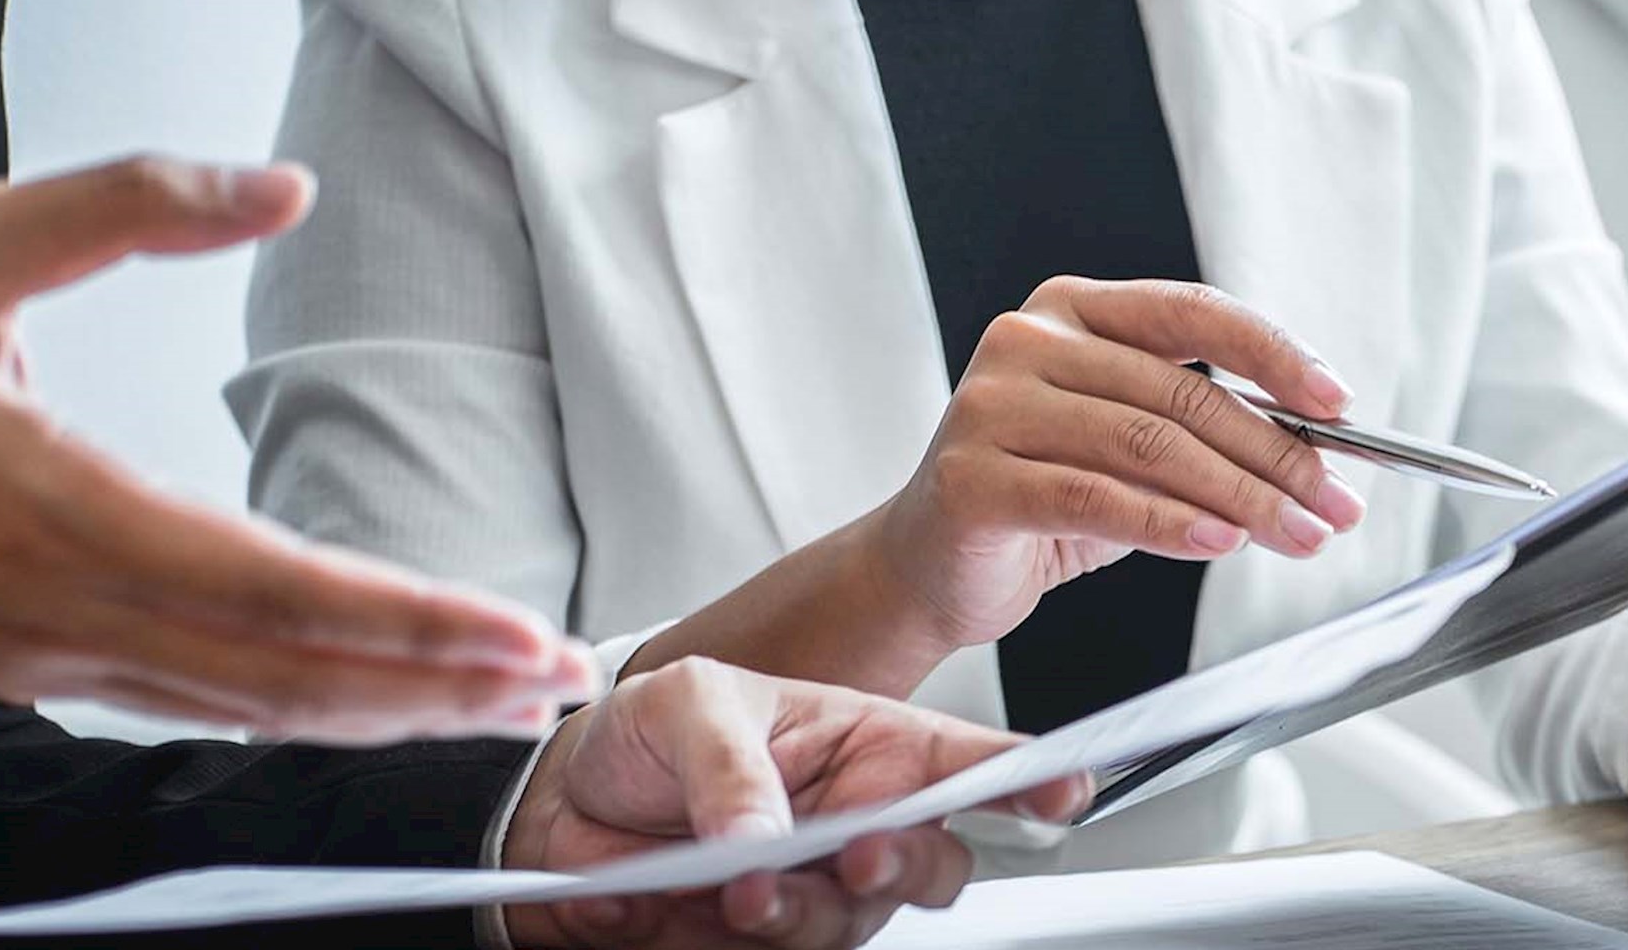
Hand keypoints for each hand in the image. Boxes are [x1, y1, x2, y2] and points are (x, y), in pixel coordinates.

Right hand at [0, 156, 597, 742]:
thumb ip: (127, 203)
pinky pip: (199, 705)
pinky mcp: (46, 669)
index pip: (274, 589)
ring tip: (508, 698)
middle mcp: (71, 609)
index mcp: (58, 510)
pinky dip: (304, 712)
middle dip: (440, 687)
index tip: (514, 634)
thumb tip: (283, 188)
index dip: (406, 622)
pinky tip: (378, 702)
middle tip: (563, 679)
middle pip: (291, 678)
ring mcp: (58, 656)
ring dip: (391, 711)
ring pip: (255, 709)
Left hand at [501, 658, 1091, 948]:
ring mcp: (817, 894)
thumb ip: (731, 763)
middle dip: (902, 864)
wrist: (567, 804)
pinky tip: (656, 899)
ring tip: (728, 886)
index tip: (1060, 789)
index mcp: (871, 746)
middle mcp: (861, 825)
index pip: (971, 762)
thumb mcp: (686, 703)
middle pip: (934, 867)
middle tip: (853, 850)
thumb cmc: (651, 733)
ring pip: (850, 928)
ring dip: (794, 915)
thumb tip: (763, 832)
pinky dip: (700, 940)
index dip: (1031, 777)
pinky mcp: (762, 945)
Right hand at [861, 277, 1367, 649]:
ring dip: (1241, 499)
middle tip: (1332, 505)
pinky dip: (1169, 524)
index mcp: (1072, 310)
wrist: (928, 566)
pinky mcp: (973, 477)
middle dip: (1276, 456)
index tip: (1337, 402)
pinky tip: (1220, 543)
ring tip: (1296, 535)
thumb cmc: (1041, 499)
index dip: (1274, 354)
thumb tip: (1315, 458)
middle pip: (1181, 392)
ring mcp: (992, 405)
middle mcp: (1027, 341)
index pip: (1193, 312)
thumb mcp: (1131, 450)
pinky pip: (1096, 497)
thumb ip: (1202, 435)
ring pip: (1148, 446)